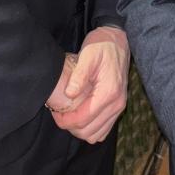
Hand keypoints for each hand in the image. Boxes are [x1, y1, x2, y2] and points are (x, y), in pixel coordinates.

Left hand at [51, 25, 129, 142]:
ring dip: (81, 129)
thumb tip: (69, 94)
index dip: (65, 121)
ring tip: (70, 115)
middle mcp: (117, 104)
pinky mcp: (118, 106)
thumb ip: (79, 75)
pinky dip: (91, 127)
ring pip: (97, 134)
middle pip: (89, 132)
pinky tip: (82, 114)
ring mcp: (119, 106)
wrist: (118, 40)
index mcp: (109, 93)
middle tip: (59, 114)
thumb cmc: (102, 45)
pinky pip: (104, 128)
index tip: (55, 112)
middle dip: (71, 126)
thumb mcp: (88, 54)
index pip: (83, 119)